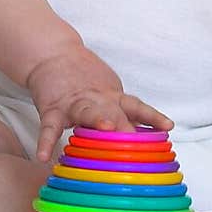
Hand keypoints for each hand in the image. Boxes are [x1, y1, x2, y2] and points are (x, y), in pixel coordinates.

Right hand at [26, 42, 173, 162]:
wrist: (53, 55)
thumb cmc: (85, 80)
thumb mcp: (109, 93)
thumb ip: (124, 114)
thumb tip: (146, 139)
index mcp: (112, 97)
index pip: (136, 106)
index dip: (152, 116)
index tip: (168, 127)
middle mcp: (96, 100)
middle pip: (114, 112)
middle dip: (125, 126)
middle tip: (136, 140)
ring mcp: (73, 104)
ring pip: (86, 112)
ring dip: (96, 120)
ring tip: (105, 128)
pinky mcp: (52, 109)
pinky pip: (48, 127)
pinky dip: (45, 141)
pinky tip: (43, 156)